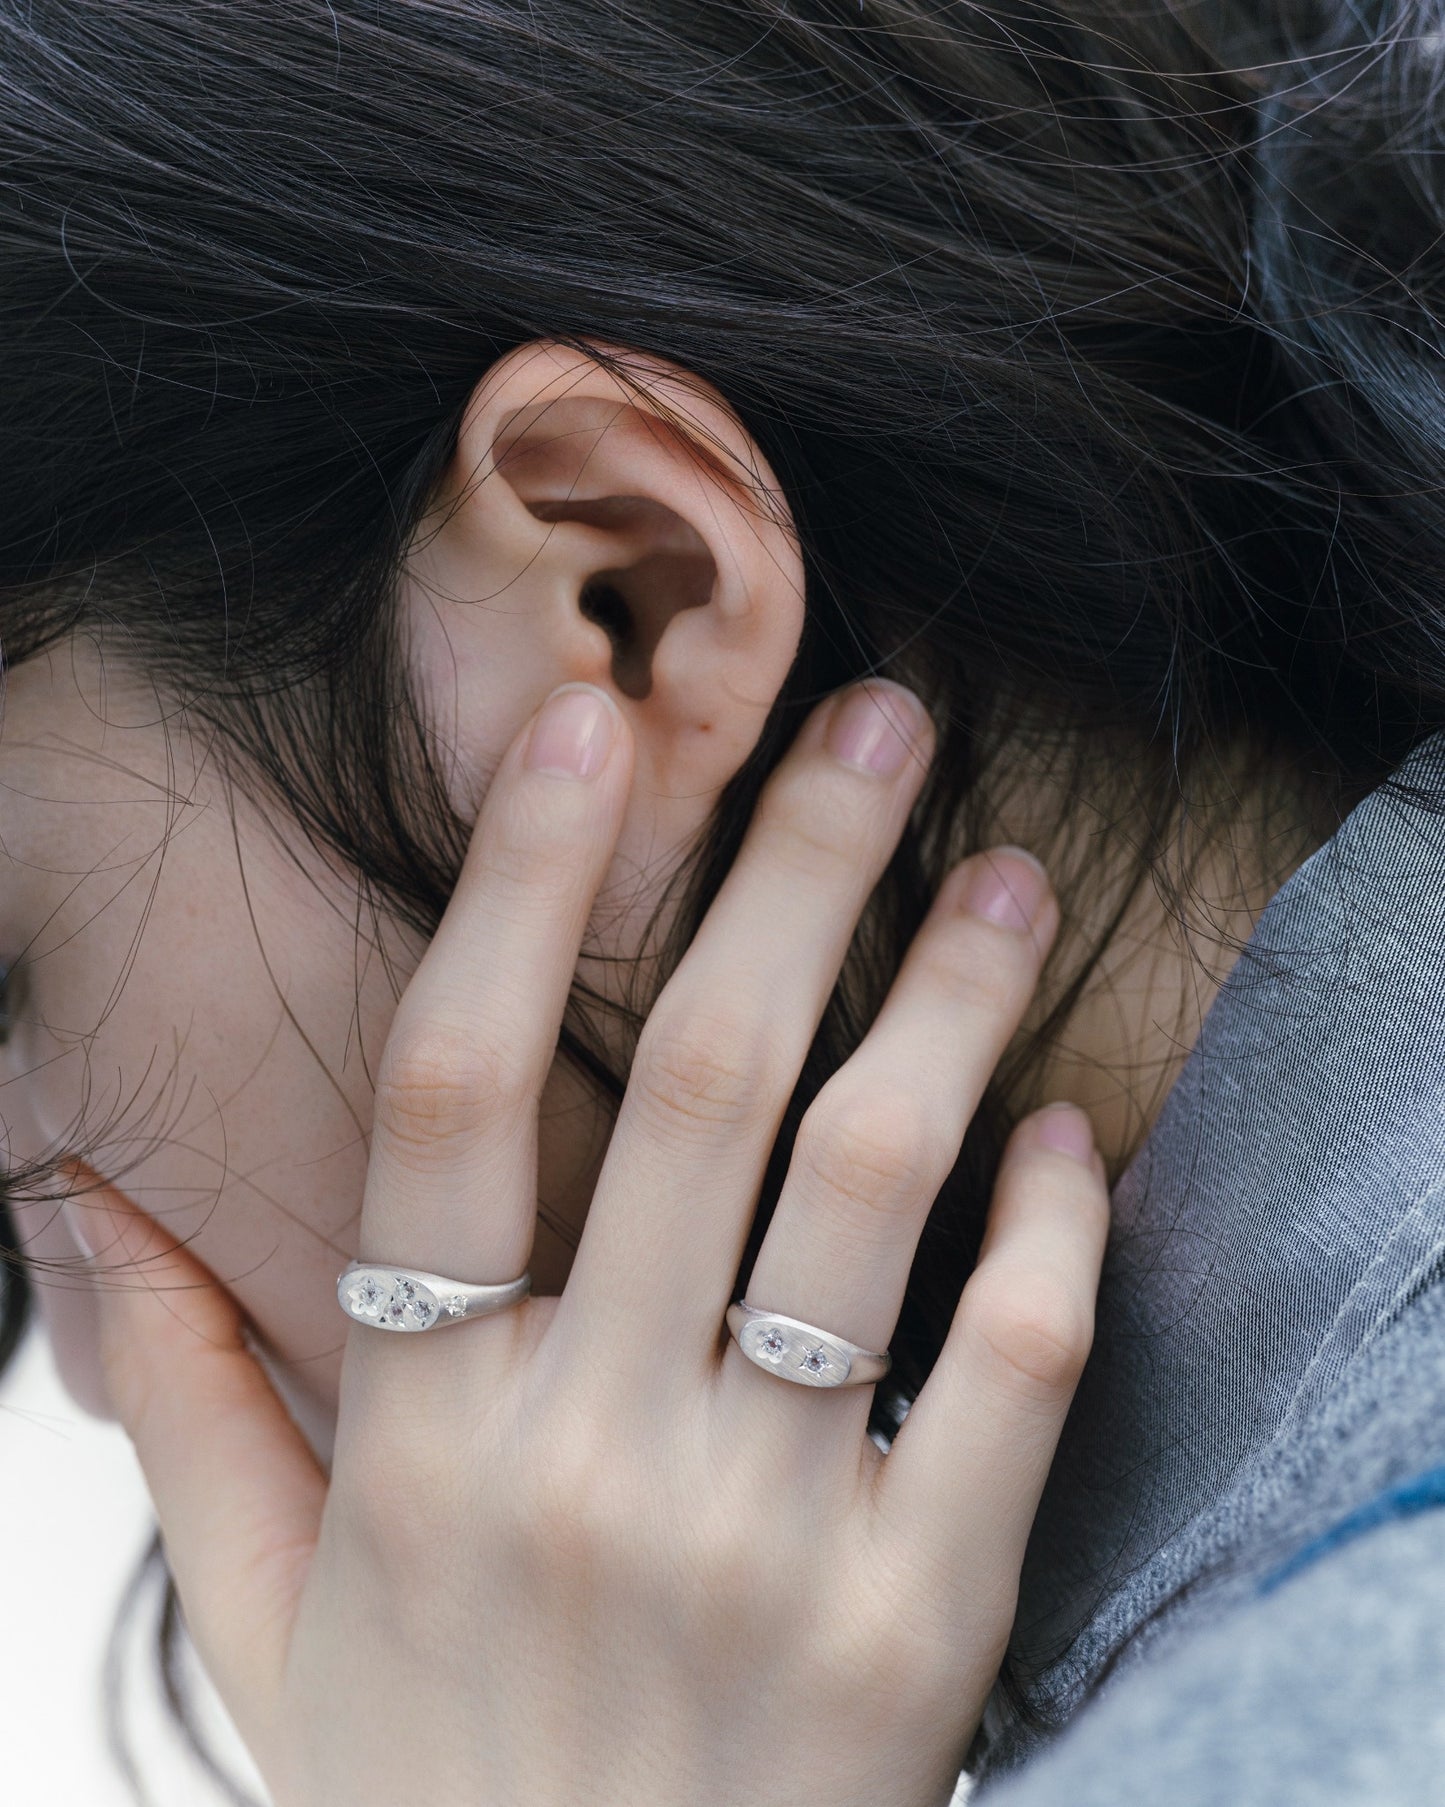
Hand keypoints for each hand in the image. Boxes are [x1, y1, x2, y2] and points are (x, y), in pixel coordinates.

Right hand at [75, 676, 1108, 1806]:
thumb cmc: (429, 1799)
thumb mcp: (267, 1615)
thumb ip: (183, 1399)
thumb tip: (87, 1205)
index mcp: (422, 1435)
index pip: (451, 1093)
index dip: (523, 884)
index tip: (593, 724)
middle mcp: (586, 1458)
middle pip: (695, 1086)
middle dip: (794, 870)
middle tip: (877, 723)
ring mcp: (761, 1541)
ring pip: (869, 1190)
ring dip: (946, 999)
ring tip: (1000, 874)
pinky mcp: (917, 1627)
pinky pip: (1005, 1371)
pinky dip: (1051, 1228)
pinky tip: (1062, 1125)